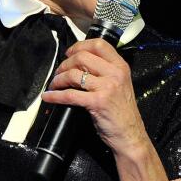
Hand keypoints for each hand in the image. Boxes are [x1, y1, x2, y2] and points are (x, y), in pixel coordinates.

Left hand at [43, 39, 148, 154]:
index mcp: (120, 66)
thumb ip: (105, 71)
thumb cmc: (122, 112)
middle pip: (82, 57)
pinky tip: (49, 97)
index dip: (79, 46)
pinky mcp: (97, 102)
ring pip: (73, 74)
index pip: (98, 44)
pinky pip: (70, 94)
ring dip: (58, 79)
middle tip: (59, 72)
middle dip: (64, 64)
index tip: (69, 53)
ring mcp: (107, 87)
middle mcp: (115, 73)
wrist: (130, 135)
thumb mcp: (119, 84)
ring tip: (54, 85)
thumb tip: (78, 63)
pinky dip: (55, 96)